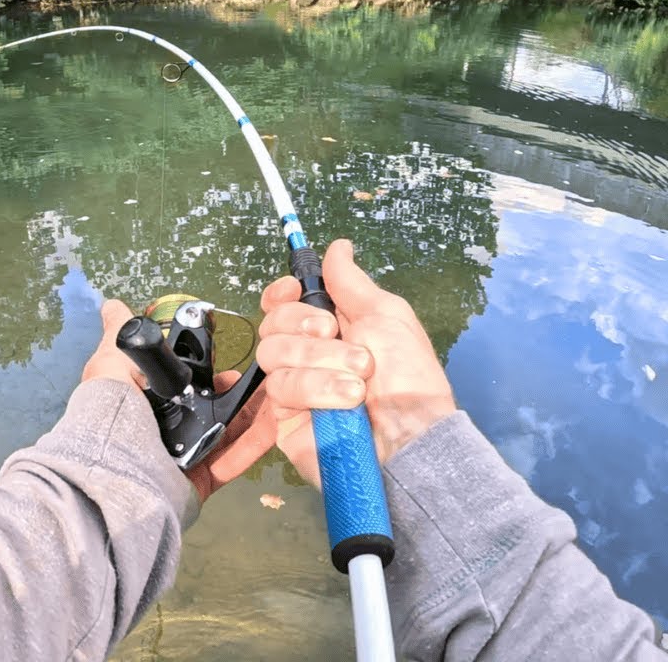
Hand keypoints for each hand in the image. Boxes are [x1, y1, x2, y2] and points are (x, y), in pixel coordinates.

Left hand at [82, 299, 275, 501]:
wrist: (117, 472)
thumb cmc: (113, 414)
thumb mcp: (109, 366)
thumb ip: (118, 337)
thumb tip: (113, 305)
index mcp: (144, 405)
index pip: (182, 386)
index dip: (207, 375)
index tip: (227, 363)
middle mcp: (164, 431)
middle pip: (210, 410)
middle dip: (238, 394)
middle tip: (262, 377)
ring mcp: (184, 457)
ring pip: (227, 434)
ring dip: (254, 415)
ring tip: (278, 396)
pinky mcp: (201, 481)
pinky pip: (233, 462)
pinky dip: (254, 446)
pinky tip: (274, 424)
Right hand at [256, 239, 455, 486]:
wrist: (410, 437)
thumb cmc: (407, 376)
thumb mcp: (386, 316)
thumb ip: (352, 282)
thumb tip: (337, 245)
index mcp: (328, 329)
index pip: (281, 304)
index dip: (280, 295)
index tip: (295, 291)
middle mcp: (305, 355)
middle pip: (272, 324)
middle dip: (305, 326)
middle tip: (337, 335)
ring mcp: (292, 387)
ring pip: (272, 354)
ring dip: (318, 361)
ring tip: (357, 381)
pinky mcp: (282, 419)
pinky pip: (278, 388)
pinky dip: (314, 388)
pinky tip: (345, 400)